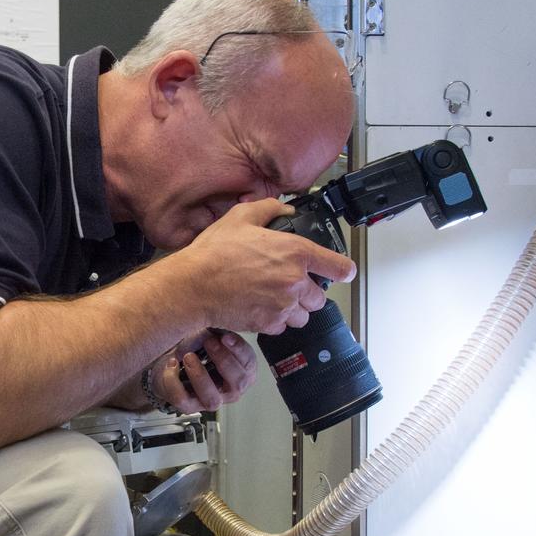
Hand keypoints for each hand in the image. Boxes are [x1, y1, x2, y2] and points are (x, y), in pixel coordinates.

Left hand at [151, 329, 257, 412]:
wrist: (169, 359)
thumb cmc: (195, 346)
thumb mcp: (211, 334)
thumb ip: (222, 330)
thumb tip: (227, 315)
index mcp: (243, 370)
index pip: (249, 362)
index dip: (238, 349)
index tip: (225, 336)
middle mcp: (230, 388)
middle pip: (237, 382)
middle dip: (223, 360)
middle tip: (209, 342)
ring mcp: (210, 399)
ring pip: (212, 398)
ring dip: (200, 376)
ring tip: (189, 356)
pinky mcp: (189, 405)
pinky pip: (183, 400)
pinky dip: (175, 382)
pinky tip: (173, 364)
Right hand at [178, 198, 355, 334]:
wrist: (193, 286)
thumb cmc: (213, 254)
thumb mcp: (240, 217)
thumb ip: (268, 208)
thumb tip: (283, 209)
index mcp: (295, 252)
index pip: (338, 266)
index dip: (343, 270)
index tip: (342, 272)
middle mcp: (294, 281)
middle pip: (320, 297)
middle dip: (309, 292)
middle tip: (289, 284)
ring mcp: (283, 306)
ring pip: (303, 316)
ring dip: (294, 309)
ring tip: (274, 298)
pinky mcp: (269, 325)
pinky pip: (282, 327)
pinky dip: (274, 320)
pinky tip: (259, 307)